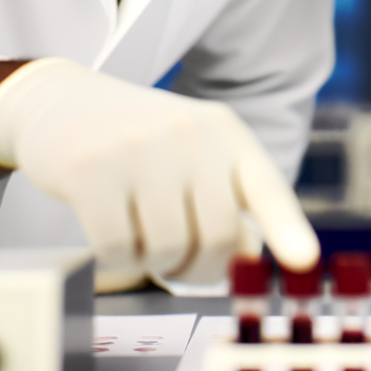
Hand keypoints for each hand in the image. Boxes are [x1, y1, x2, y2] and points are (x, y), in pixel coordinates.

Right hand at [0, 58, 318, 288]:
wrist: (65, 102)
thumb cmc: (141, 143)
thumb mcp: (195, 154)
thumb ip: (227, 198)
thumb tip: (249, 251)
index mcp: (227, 133)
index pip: (267, 187)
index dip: (287, 229)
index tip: (305, 261)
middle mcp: (191, 135)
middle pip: (218, 238)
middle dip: (199, 268)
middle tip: (179, 262)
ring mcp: (141, 149)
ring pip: (168, 250)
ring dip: (154, 264)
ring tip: (141, 235)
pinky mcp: (92, 170)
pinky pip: (118, 250)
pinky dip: (117, 260)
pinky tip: (110, 232)